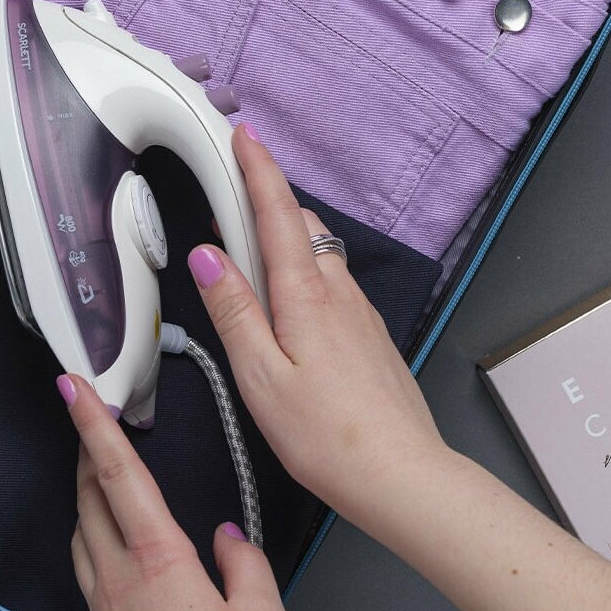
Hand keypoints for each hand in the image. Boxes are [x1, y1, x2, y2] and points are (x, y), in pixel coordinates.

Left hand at [60, 373, 285, 610]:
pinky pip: (87, 578)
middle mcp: (119, 579)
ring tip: (98, 481)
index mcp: (159, 560)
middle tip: (89, 424)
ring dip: (85, 501)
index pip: (117, 475)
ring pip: (80, 537)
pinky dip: (93, 549)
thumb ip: (243, 564)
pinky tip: (115, 558)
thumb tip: (224, 539)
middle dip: (85, 454)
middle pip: (88, 500)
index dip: (93, 425)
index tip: (71, 389)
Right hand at [188, 123, 446, 516]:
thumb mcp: (259, 375)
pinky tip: (286, 307)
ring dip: (285, 239)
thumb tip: (209, 255)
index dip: (259, 170)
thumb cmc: (325, 434)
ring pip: (319, 255)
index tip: (244, 136)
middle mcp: (338, 293)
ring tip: (247, 255)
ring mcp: (359, 313)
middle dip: (267, 201)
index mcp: (304, 296)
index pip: (279, 214)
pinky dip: (302, 273)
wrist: (400, 475)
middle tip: (228, 199)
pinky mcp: (368, 335)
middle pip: (303, 226)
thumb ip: (233, 310)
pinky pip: (331, 284)